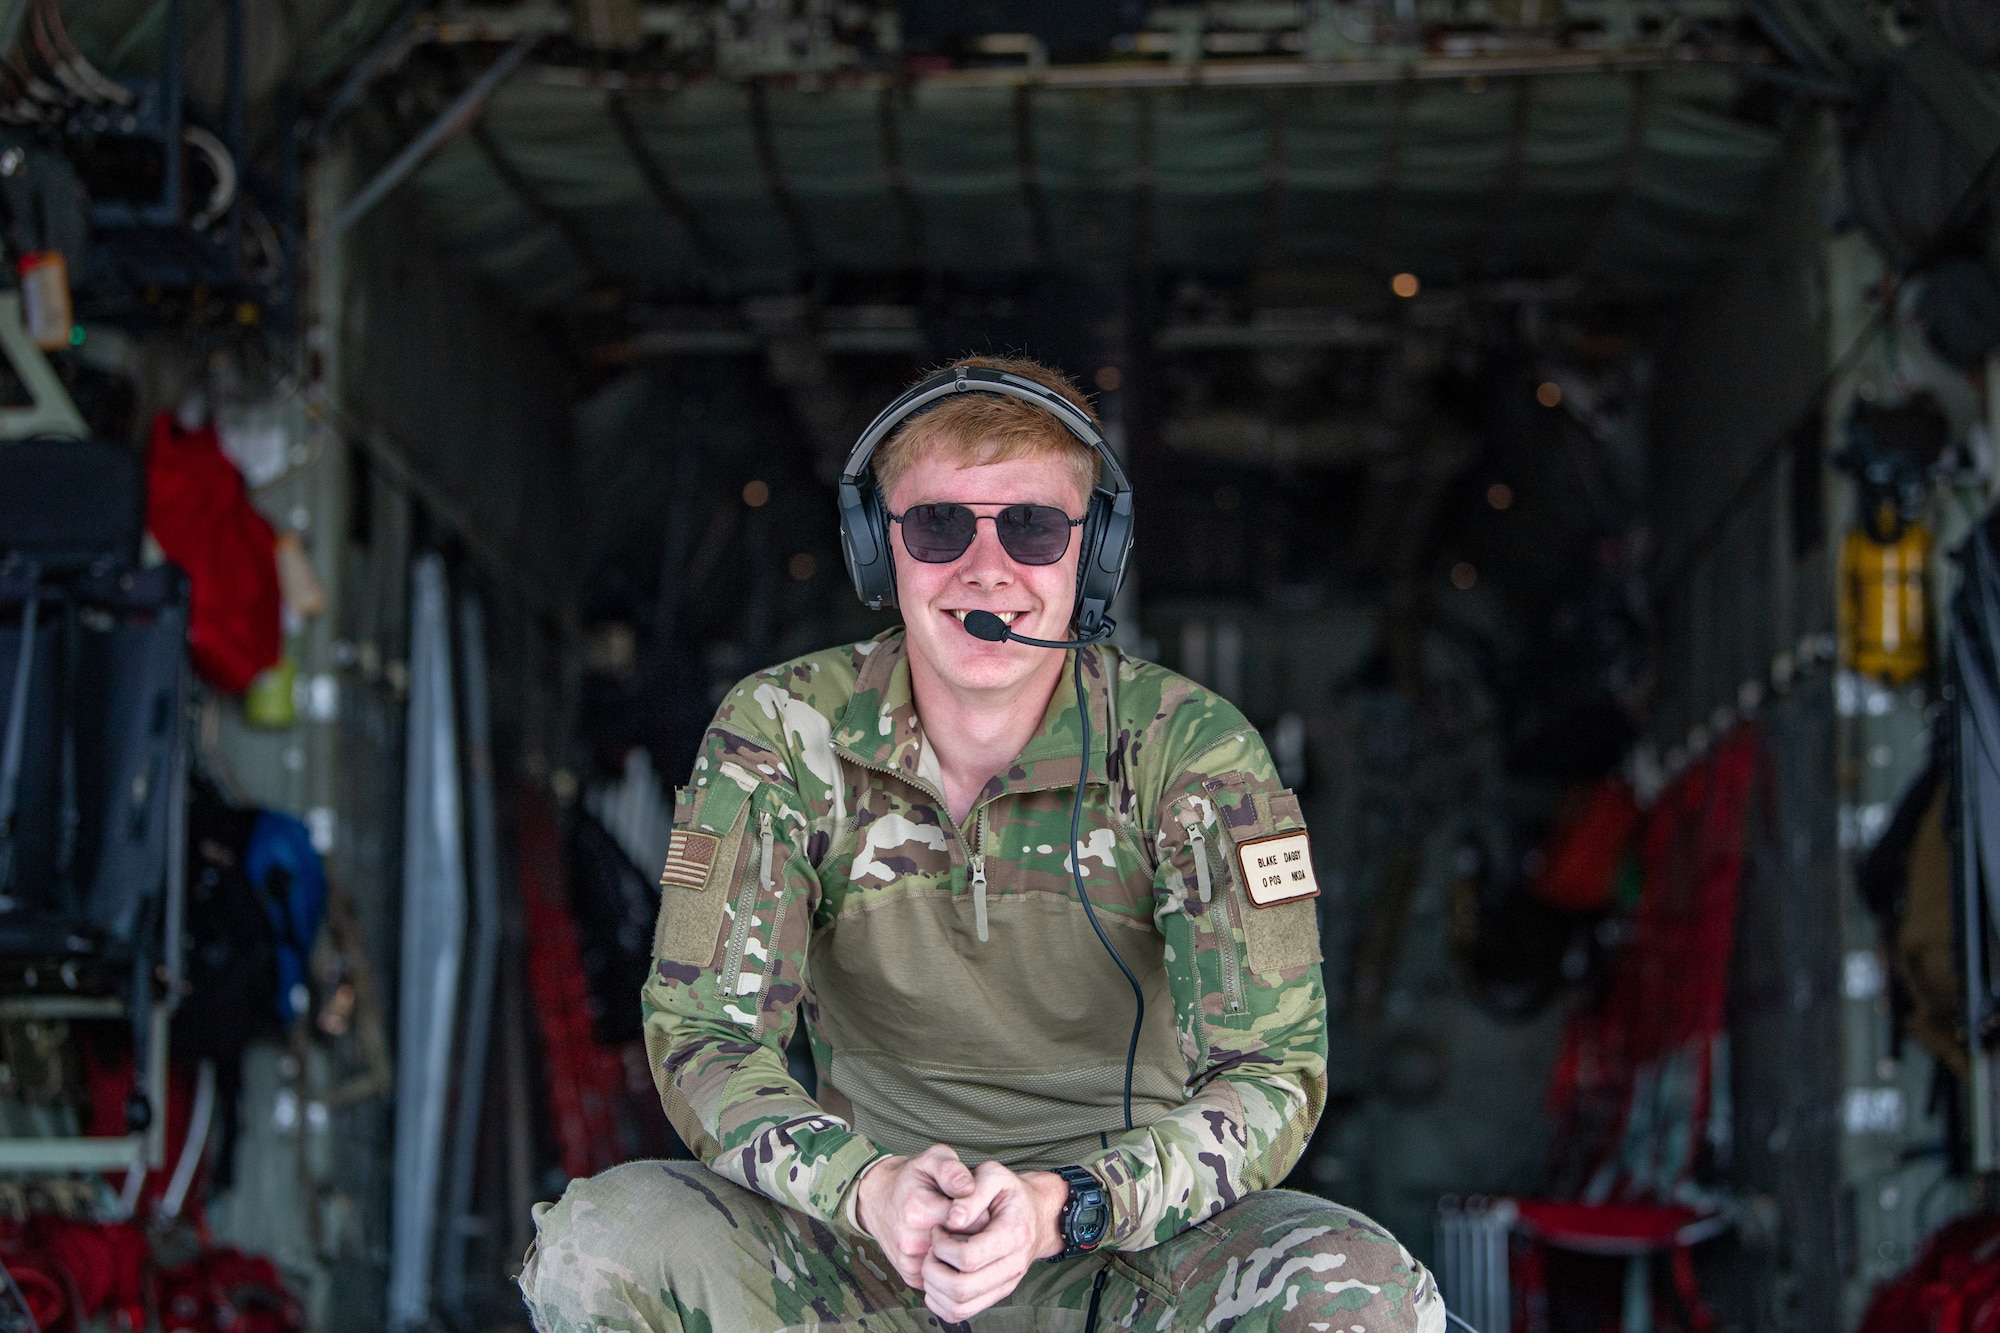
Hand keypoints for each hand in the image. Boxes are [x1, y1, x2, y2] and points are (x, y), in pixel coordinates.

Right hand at [855, 1145, 975, 1288]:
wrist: (878, 1198)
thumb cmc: (911, 1177)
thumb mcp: (932, 1159)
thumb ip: (952, 1169)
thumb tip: (968, 1188)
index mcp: (919, 1212)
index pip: (975, 1221)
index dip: (980, 1209)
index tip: (970, 1201)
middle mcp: (912, 1242)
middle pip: (967, 1246)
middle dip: (972, 1231)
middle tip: (962, 1215)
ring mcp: (911, 1263)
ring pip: (957, 1263)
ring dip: (959, 1247)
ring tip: (950, 1227)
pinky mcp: (912, 1277)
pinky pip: (944, 1273)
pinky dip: (948, 1261)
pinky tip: (941, 1242)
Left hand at [917, 1162, 1069, 1323]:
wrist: (1036, 1214)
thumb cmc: (1009, 1192)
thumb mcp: (993, 1175)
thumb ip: (972, 1193)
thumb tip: (953, 1220)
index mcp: (1012, 1235)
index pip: (968, 1258)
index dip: (943, 1246)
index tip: (938, 1229)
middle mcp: (1013, 1266)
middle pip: (962, 1288)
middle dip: (934, 1270)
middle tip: (931, 1250)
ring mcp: (1006, 1284)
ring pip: (960, 1306)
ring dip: (935, 1288)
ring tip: (934, 1263)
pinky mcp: (996, 1294)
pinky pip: (961, 1313)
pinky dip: (940, 1302)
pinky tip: (937, 1279)